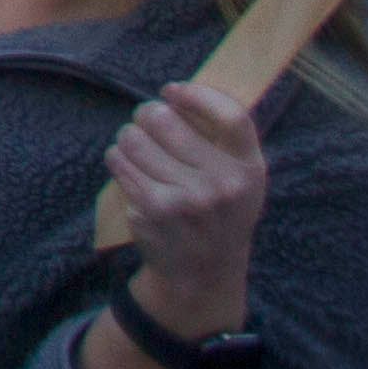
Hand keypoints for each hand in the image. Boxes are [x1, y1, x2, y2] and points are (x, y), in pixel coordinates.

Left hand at [98, 82, 267, 350]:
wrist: (203, 276)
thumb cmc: (219, 214)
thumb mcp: (241, 180)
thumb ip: (222, 139)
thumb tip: (174, 94)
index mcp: (250, 169)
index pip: (231, 115)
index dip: (196, 94)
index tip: (172, 91)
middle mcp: (223, 184)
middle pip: (163, 118)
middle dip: (146, 116)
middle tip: (148, 127)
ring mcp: (187, 198)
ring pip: (131, 136)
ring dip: (128, 140)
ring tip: (140, 154)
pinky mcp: (153, 209)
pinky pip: (117, 160)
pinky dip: (117, 160)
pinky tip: (132, 174)